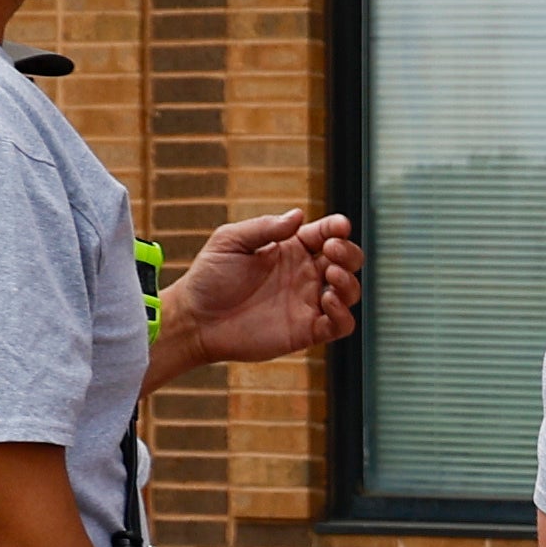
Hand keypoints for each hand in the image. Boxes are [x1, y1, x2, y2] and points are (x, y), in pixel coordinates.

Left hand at [155, 211, 361, 371]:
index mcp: (290, 249)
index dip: (337, 227)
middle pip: (346, 260)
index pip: (325, 233)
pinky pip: (340, 325)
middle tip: (333, 249)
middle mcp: (303, 275)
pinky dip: (343, 314)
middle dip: (349, 251)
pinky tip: (327, 301)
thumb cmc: (209, 278)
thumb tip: (298, 215)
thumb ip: (265, 227)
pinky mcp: (306, 331)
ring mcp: (307, 303)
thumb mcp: (231, 240)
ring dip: (349, 281)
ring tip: (332, 274)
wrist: (196, 320)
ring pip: (349, 291)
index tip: (339, 227)